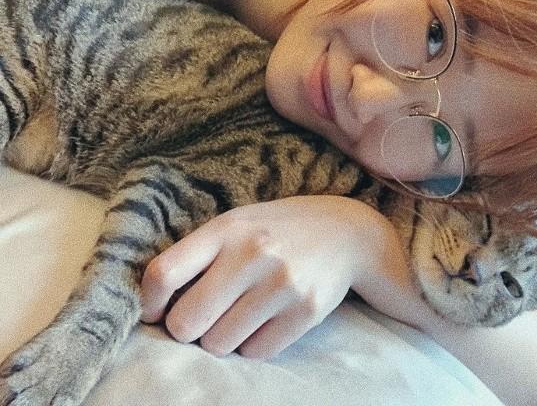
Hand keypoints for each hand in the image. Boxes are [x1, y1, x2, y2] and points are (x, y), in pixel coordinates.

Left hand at [140, 196, 392, 358]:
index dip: (149, 301)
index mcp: (227, 229)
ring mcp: (281, 284)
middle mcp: (253, 254)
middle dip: (186, 328)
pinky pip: (254, 353)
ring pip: (218, 344)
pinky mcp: (305, 311)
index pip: (165, 272)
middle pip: (187, 322)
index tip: (155, 311)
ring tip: (238, 314)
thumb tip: (156, 304)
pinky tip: (264, 320)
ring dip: (220, 338)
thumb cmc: (276, 229)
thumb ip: (199, 254)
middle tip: (200, 318)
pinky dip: (251, 345)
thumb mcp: (236, 224)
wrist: (345, 231)